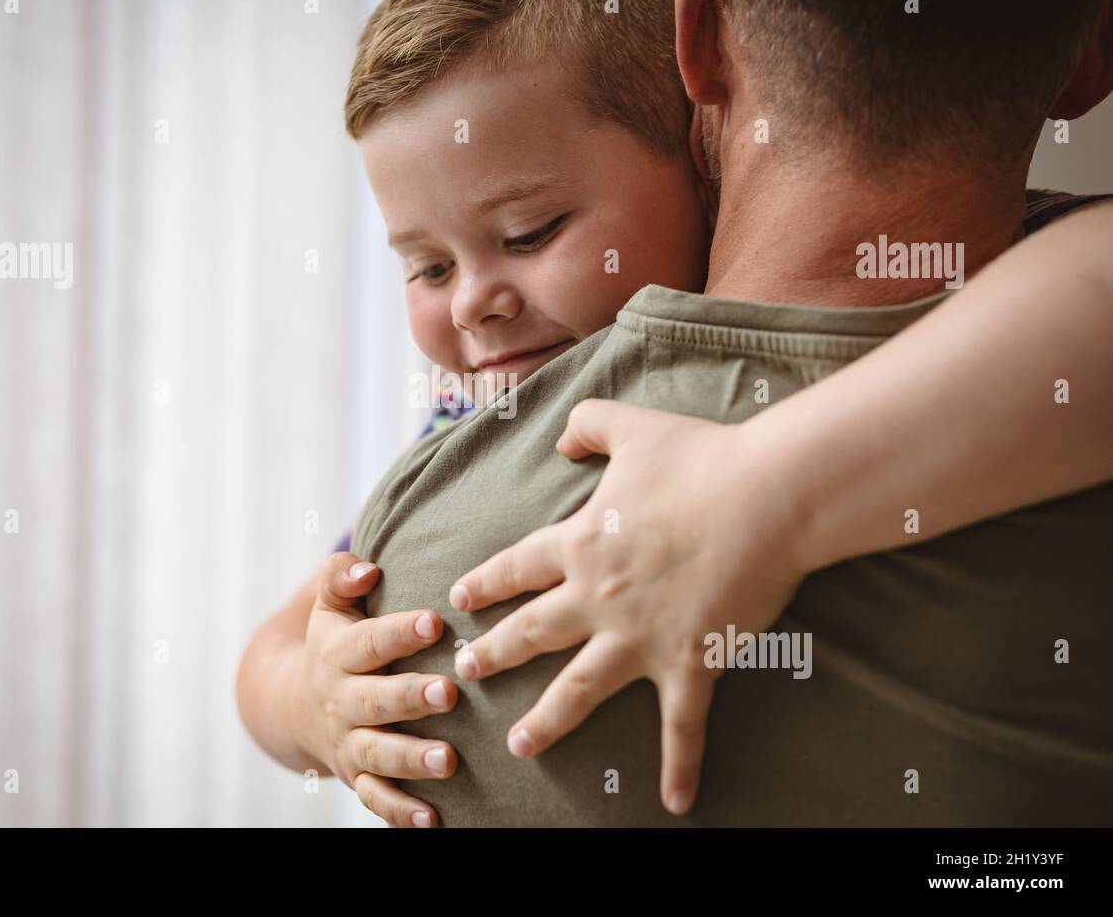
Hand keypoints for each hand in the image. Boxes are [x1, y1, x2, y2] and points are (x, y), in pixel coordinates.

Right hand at [300, 551, 459, 826]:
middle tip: (449, 692)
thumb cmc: (335, 641)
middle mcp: (340, 700)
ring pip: (377, 753)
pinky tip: (433, 819)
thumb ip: (340, 577)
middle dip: (410, 697)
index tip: (434, 622)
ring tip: (449, 760)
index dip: (399, 632)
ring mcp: (347, 742)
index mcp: (338, 653)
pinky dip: (400, 812)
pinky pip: (375, 797)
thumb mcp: (328, 604)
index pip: (369, 641)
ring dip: (411, 758)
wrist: (293, 704)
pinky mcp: (356, 776)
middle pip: (374, 700)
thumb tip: (365, 569)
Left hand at [448, 400, 807, 815]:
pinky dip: (679, 766)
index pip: (515, 568)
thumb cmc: (701, 458)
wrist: (767, 496)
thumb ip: (588, 424)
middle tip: (464, 672)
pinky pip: (681, 726)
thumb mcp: (632, 425)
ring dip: (546, 722)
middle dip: (492, 654)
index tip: (460, 599)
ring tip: (519, 746)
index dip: (485, 583)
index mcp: (578, 542)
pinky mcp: (690, 663)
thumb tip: (562, 436)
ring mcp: (639, 637)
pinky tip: (673, 802)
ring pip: (578, 690)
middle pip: (530, 633)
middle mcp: (596, 597)